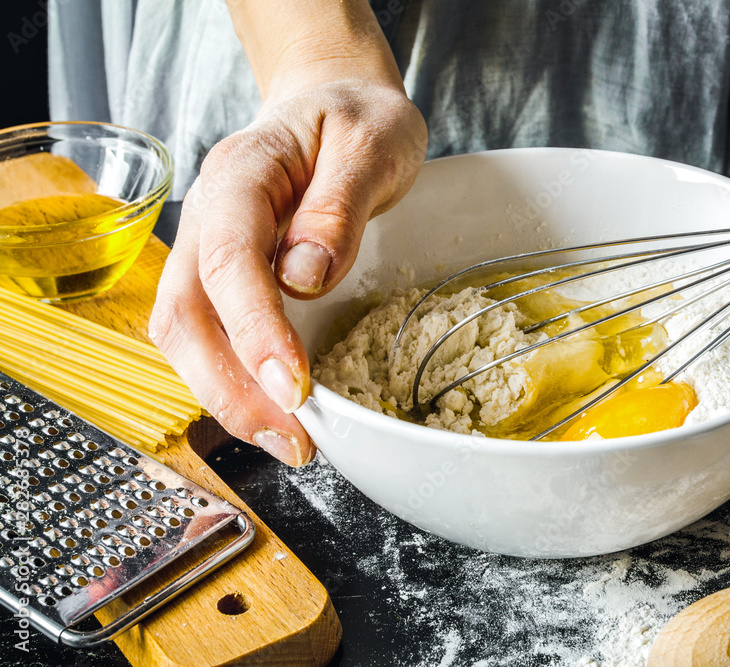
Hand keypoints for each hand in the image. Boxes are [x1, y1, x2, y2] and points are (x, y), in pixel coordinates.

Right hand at [150, 80, 426, 465]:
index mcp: (241, 174)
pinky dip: (234, 382)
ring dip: (228, 398)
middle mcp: (208, 216)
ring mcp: (208, 249)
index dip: (254, 329)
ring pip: (186, 334)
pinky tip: (272, 413)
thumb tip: (305, 278)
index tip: (292, 386)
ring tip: (289, 442)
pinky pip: (209, 335)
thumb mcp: (371, 144)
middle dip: (231, 388)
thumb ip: (339, 206)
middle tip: (293, 441)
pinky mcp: (224, 277)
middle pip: (186, 313)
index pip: (229, 259)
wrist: (334, 101)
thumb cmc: (357, 121)